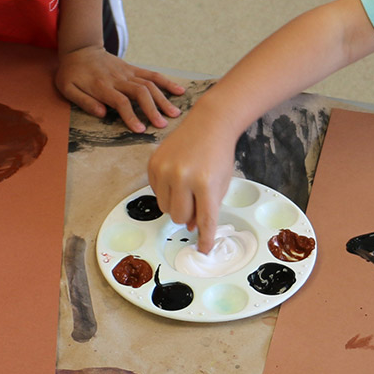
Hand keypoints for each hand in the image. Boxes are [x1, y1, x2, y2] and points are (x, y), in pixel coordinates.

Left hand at [56, 46, 184, 132]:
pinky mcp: (133, 69)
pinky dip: (166, 82)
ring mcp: (127, 72)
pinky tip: (179, 91)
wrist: (80, 50)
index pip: (120, 102)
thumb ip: (84, 101)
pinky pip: (151, 74)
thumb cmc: (72, 73)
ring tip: (175, 114)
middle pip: (140, 93)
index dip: (131, 116)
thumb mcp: (67, 88)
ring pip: (149, 84)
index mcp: (101, 86)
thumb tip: (102, 113)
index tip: (140, 130)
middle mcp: (118, 79)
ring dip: (163, 99)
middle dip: (153, 109)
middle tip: (162, 125)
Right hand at [147, 113, 238, 251]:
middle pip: (180, 217)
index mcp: (205, 182)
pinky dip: (166, 191)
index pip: (205, 220)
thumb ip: (208, 207)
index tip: (203, 249)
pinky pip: (156, 192)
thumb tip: (192, 228)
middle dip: (188, 216)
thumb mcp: (220, 182)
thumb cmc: (218, 154)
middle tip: (196, 202)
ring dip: (176, 205)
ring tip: (187, 188)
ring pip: (165, 208)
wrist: (208, 123)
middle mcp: (182, 176)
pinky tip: (177, 177)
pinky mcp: (153, 164)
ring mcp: (165, 169)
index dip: (204, 239)